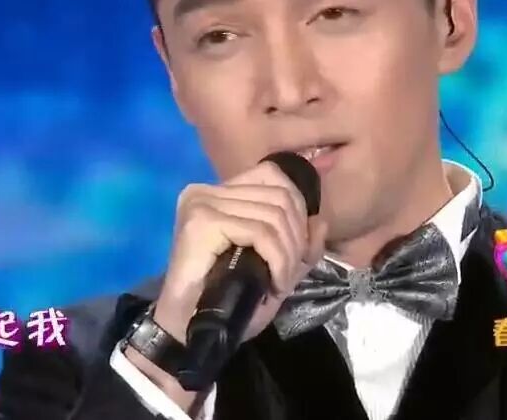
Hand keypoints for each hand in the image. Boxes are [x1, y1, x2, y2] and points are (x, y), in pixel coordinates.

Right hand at [123, 160, 327, 409]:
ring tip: (280, 284)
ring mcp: (202, 203)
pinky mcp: (202, 222)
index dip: (297, 209)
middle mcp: (206, 191)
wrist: (185, 330)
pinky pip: (260, 233)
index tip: (296, 249)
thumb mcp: (274, 269)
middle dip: (296, 239)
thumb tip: (320, 221)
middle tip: (288, 275)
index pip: (272, 175)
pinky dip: (278, 261)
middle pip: (279, 196)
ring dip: (288, 256)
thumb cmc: (224, 300)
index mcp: (218, 193)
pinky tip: (274, 285)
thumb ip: (300, 246)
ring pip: (273, 216)